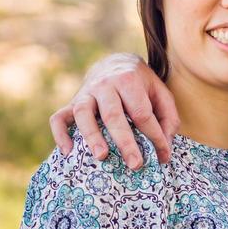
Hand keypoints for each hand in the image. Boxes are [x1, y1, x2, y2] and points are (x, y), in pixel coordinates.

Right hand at [49, 53, 179, 167]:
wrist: (114, 64)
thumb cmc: (141, 86)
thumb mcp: (161, 94)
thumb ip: (168, 118)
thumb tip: (164, 149)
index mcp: (129, 80)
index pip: (142, 113)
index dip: (154, 136)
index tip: (162, 156)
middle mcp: (105, 85)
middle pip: (113, 114)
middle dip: (125, 141)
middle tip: (135, 164)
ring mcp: (85, 93)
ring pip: (83, 113)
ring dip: (91, 136)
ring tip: (101, 156)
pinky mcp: (71, 103)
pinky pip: (59, 118)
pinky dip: (60, 134)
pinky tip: (68, 152)